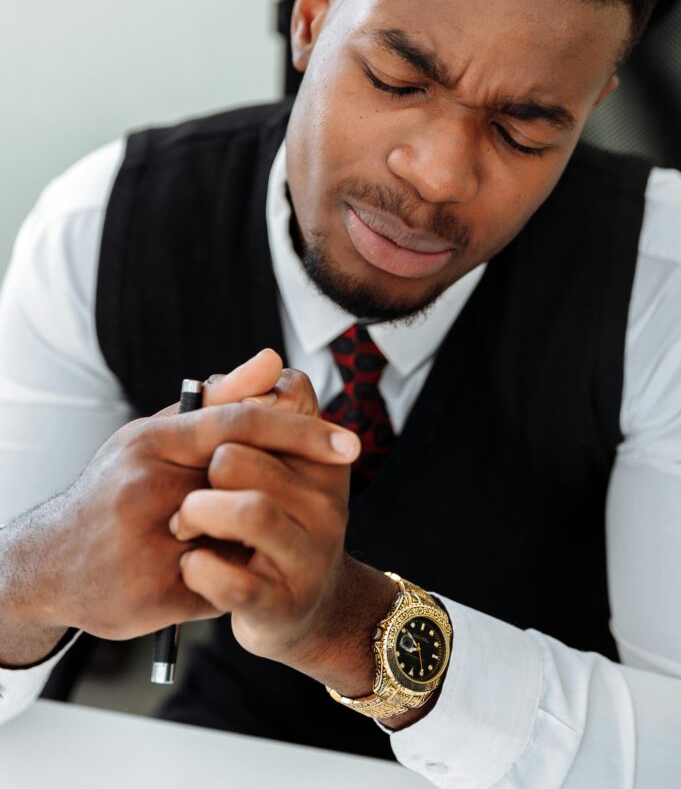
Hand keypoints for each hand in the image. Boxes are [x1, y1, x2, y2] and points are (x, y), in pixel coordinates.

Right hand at [0, 350, 356, 664]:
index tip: (351, 444)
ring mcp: (147, 547)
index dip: (300, 431)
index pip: (239, 425)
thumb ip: (220, 401)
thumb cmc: (118, 487)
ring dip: (257, 535)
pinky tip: (226, 565)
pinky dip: (234, 573)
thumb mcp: (160, 436)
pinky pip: (223, 584)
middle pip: (248, 483)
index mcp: (152, 442)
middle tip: (321, 485)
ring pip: (241, 538)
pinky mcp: (153, 597)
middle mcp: (147, 490)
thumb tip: (275, 360)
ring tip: (257, 530)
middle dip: (287, 487)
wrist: (51, 563)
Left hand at [170, 368, 397, 691]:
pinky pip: (233, 580)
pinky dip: (199, 570)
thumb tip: (266, 359)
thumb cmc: (268, 522)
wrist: (293, 613)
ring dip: (196, 515)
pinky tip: (191, 566)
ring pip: (248, 510)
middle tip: (189, 492)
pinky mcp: (283, 604)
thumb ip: (253, 409)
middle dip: (200, 469)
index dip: (237, 408)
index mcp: (322, 458)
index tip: (217, 433)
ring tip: (184, 527)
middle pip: (238, 455)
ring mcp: (310, 555)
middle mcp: (328, 502)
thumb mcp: (268, 461)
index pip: (287, 399)